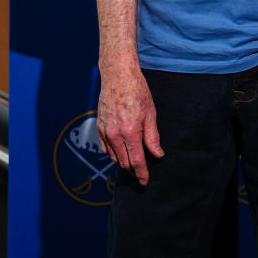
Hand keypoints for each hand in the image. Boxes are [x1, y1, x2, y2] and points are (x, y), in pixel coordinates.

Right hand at [98, 61, 164, 184]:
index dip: (142, 174)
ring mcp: (105, 131)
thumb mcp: (151, 113)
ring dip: (123, 163)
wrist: (117, 76)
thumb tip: (157, 154)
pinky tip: (121, 153)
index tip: (145, 181)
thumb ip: (153, 137)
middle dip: (133, 171)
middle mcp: (115, 134)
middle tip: (141, 174)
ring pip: (113, 157)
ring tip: (133, 164)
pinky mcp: (100, 126)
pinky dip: (113, 154)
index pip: (136, 161)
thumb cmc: (137, 91)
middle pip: (124, 162)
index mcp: (130, 132)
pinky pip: (106, 148)